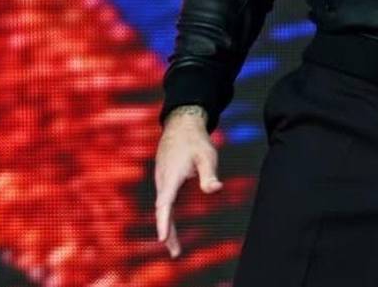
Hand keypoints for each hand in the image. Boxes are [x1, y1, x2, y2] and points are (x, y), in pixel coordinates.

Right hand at [154, 107, 221, 258]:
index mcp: (171, 177)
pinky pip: (164, 202)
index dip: (163, 221)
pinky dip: (166, 216)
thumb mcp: (207, 155)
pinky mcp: (164, 180)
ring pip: (163, 207)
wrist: (181, 125)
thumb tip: (216, 189)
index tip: (162, 239)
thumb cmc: (196, 141)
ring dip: (167, 227)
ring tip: (175, 247)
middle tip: (175, 254)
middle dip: (167, 233)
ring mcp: (162, 180)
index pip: (165, 203)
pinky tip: (172, 227)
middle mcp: (163, 181)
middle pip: (163, 211)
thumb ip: (209, 174)